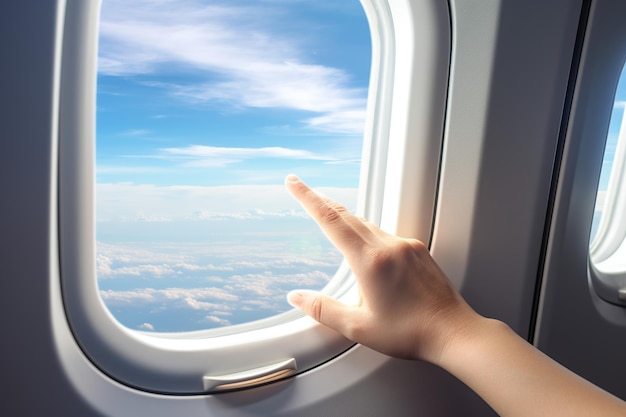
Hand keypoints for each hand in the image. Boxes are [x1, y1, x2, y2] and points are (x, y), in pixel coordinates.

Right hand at [284, 175, 479, 363]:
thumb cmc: (410, 333)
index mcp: (370, 261)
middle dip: (322, 202)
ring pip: (367, 224)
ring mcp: (406, 245)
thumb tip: (296, 297)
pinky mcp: (418, 250)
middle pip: (347, 215)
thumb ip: (323, 310)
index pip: (331, 220)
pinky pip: (385, 234)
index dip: (308, 199)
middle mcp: (389, 246)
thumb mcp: (358, 327)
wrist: (454, 332)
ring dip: (345, 220)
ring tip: (329, 217)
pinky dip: (368, 234)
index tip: (293, 182)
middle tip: (304, 191)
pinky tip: (365, 248)